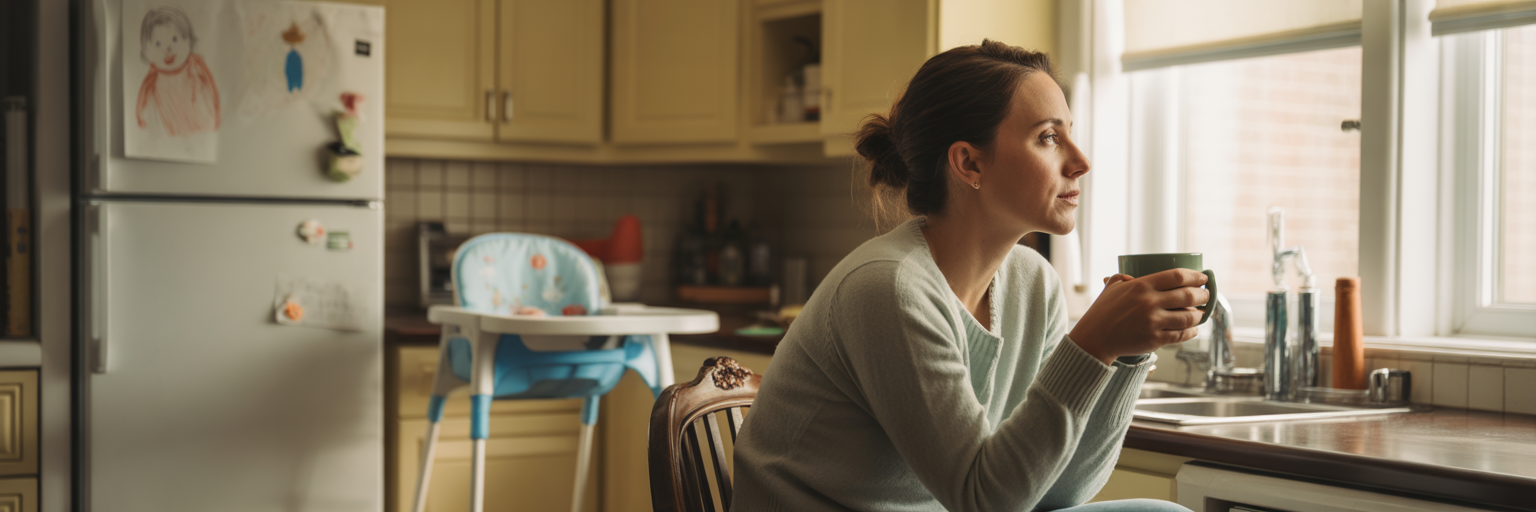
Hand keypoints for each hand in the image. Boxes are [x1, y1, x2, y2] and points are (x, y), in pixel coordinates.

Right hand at [1068, 269, 1209, 364]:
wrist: (1095, 338)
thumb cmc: (1102, 311)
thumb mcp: (1112, 287)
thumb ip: (1125, 278)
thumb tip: (1136, 276)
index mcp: (1142, 286)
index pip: (1178, 276)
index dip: (1196, 277)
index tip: (1203, 278)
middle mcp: (1150, 303)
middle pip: (1188, 295)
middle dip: (1203, 295)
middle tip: (1206, 295)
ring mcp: (1153, 322)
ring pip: (1189, 317)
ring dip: (1199, 314)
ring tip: (1200, 313)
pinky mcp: (1155, 339)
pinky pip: (1181, 335)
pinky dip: (1191, 331)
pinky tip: (1193, 328)